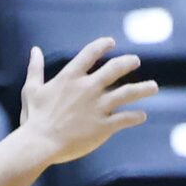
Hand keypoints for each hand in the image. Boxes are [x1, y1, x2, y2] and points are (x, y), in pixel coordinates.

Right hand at [18, 38, 157, 165]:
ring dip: (143, 88)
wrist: (39, 143)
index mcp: (70, 78)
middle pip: (115, 69)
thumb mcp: (31, 89)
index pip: (90, 54)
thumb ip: (35, 69)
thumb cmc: (33, 118)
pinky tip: (142, 115)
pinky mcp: (103, 126)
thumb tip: (34, 50)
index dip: (102, 45)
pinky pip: (125, 119)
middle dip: (128, 62)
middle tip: (136, 60)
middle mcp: (87, 88)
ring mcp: (98, 107)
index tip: (111, 42)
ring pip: (128, 93)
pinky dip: (135, 117)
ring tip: (154, 87)